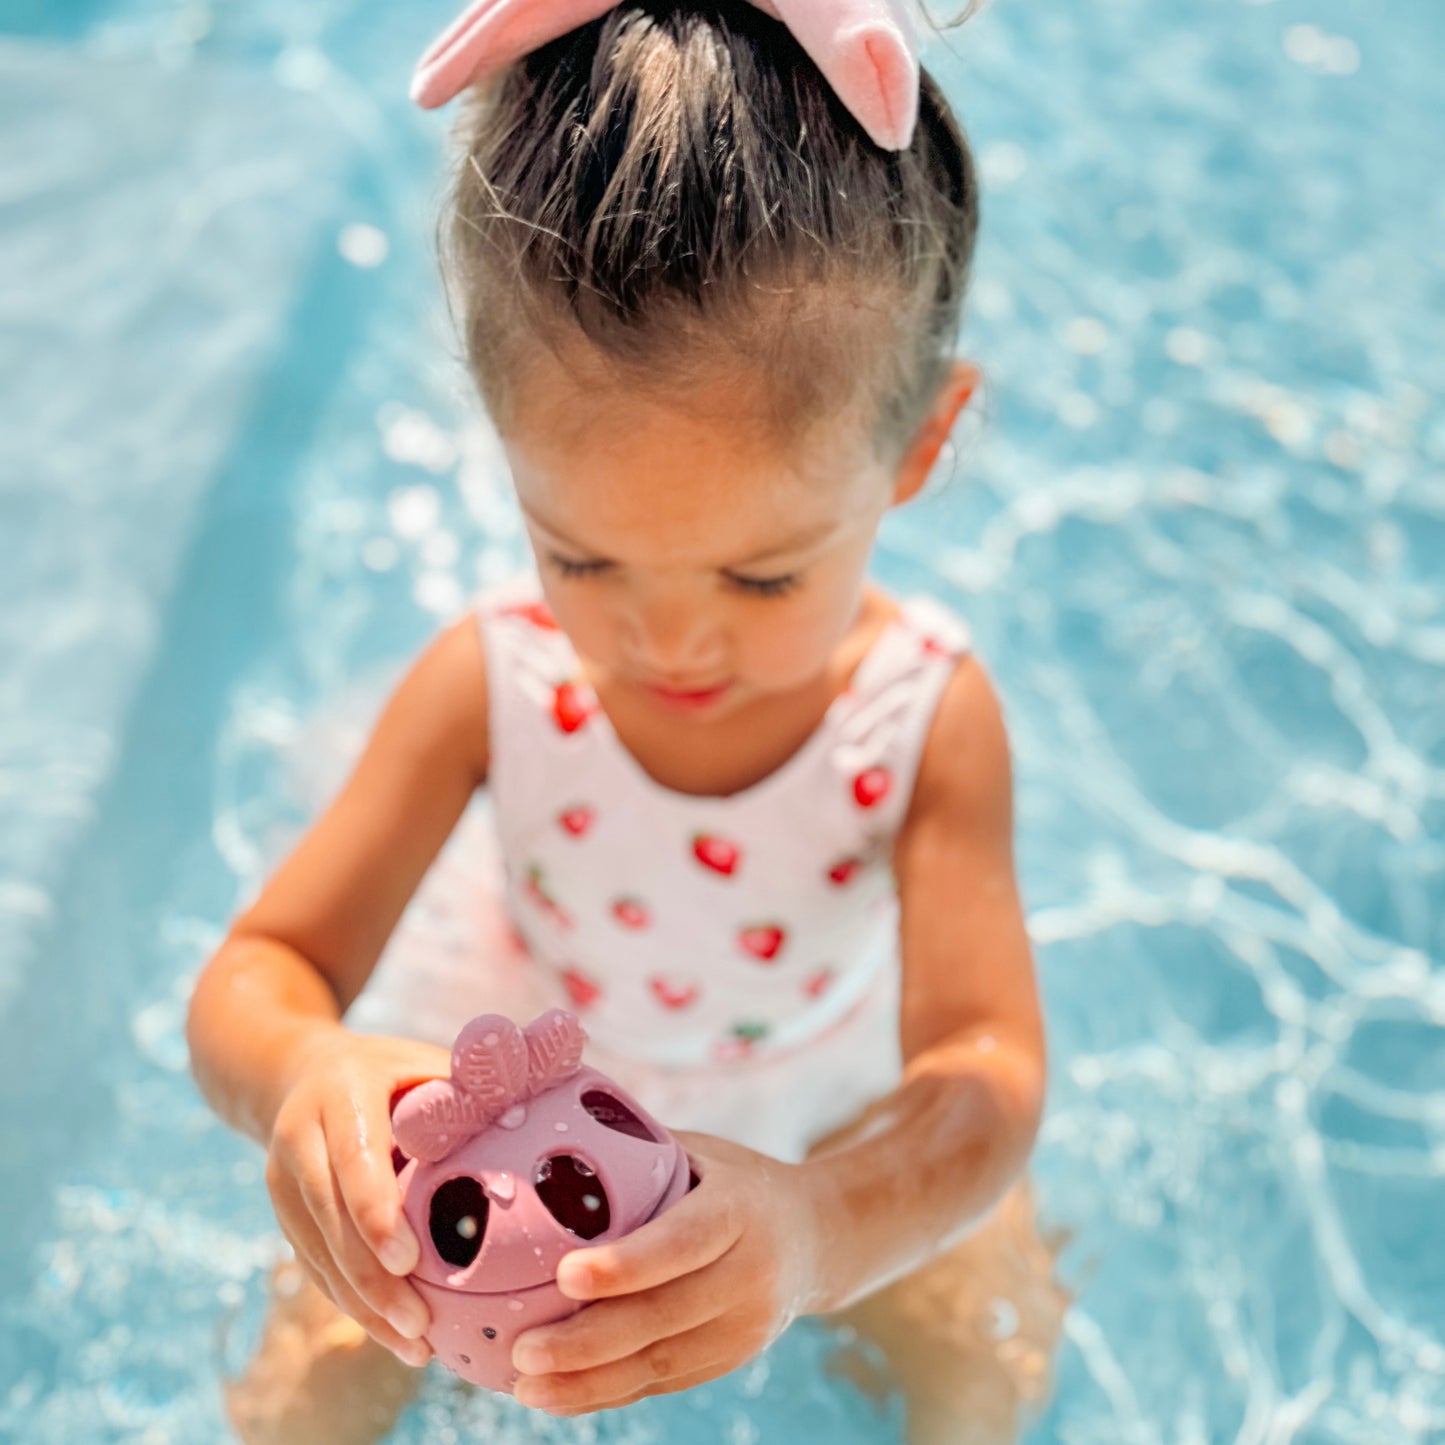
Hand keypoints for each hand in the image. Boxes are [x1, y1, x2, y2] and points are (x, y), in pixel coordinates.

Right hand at [265, 1030, 452, 1366]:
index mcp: (341, 1094)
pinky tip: (394, 1338)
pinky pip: (317, 1268)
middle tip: (420, 1325)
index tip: (409, 1261)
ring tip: (417, 1347)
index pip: (354, 1159)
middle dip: (372, 1279)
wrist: (307, 1073)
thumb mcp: (426, 1064)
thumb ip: (467, 1092)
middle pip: (331, 1219)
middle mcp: (299, 1139)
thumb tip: (535, 1117)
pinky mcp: (285, 1217)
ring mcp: (283, 1183)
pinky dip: (355, 1305)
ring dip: (365, 1306)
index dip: (377, 1212)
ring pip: (319, 1255)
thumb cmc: (395, 1072)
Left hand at [509, 1131, 822, 1414]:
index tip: (565, 1275)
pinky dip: (610, 1391)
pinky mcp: (731, 1359)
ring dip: (588, 1381)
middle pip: (663, 1316)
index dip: (625, 1264)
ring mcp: (745, 1326)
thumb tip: (549, 1132)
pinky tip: (561, 1394)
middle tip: (524, 1351)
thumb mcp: (703, 1152)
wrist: (816, 1237)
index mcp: (739, 1209)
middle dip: (588, 1341)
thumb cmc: (735, 1181)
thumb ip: (640, 1152)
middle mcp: (749, 1273)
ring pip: (660, 1362)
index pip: (681, 1241)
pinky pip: (665, 1381)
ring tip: (527, 1384)